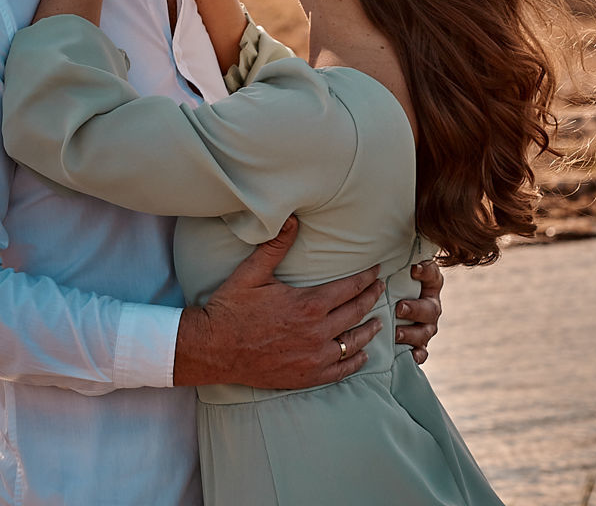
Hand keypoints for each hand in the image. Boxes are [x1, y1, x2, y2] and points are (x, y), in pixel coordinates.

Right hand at [173, 217, 383, 388]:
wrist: (215, 348)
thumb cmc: (233, 308)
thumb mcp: (253, 272)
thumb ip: (276, 246)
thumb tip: (292, 218)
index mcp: (308, 304)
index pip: (348, 288)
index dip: (365, 278)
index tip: (376, 270)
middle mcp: (317, 332)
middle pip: (355, 312)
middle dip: (371, 298)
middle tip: (381, 289)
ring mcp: (314, 357)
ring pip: (352, 343)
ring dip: (368, 331)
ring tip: (379, 322)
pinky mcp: (307, 376)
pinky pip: (340, 370)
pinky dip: (354, 361)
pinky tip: (361, 355)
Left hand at [395, 258, 442, 363]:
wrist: (393, 296)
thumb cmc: (395, 278)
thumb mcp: (399, 266)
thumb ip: (401, 261)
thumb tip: (404, 260)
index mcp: (430, 284)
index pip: (433, 275)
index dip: (426, 272)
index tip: (413, 269)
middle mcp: (431, 305)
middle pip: (430, 309)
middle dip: (415, 310)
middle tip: (399, 308)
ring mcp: (426, 326)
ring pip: (425, 332)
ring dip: (411, 333)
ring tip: (396, 333)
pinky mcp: (419, 343)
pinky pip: (423, 352)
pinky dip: (417, 354)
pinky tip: (411, 355)